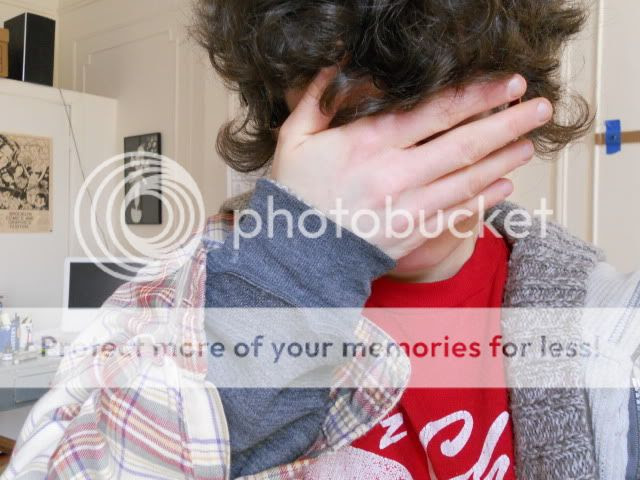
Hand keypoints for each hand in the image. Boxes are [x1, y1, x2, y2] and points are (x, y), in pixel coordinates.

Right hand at [271, 67, 551, 258]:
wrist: (295, 257)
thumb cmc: (294, 196)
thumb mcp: (294, 139)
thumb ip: (317, 99)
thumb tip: (339, 63)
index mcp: (366, 144)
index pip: (435, 111)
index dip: (477, 94)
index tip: (507, 82)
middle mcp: (394, 175)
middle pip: (464, 143)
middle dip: (508, 121)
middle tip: (539, 108)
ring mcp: (407, 208)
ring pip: (468, 179)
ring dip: (505, 159)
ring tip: (529, 143)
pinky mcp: (411, 234)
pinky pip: (457, 214)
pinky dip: (484, 199)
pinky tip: (504, 185)